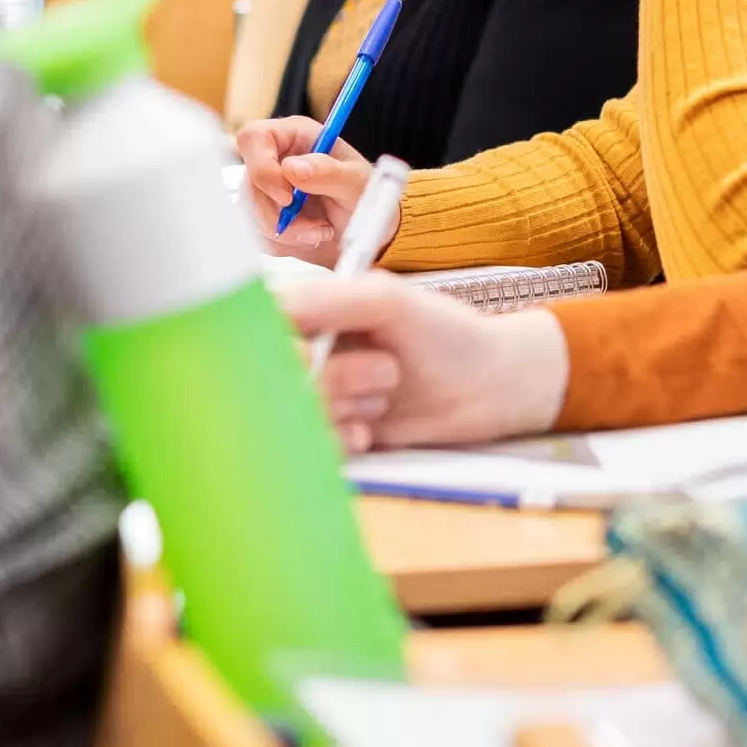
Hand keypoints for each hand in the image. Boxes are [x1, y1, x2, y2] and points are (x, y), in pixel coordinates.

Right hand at [234, 117, 377, 258]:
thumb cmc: (367, 197)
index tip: (287, 198)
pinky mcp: (265, 217)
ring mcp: (267, 190)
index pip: (255, 138)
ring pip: (251, 215)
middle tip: (316, 228)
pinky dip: (286, 244)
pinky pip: (259, 236)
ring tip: (322, 232)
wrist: (370, 234)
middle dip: (279, 214)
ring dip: (288, 232)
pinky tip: (311, 238)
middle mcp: (275, 159)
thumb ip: (328, 172)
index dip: (262, 168)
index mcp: (295, 136)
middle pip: (249, 184)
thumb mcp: (357, 182)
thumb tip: (291, 168)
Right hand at [274, 272, 568, 451]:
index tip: (309, 353)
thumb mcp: (394, 302)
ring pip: (290, 414)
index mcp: (310, 312)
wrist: (488, 388)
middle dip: (328, 380)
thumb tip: (280, 308)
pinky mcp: (331, 434)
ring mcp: (318, 395)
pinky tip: (369, 432)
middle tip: (385, 371)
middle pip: (272, 376)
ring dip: (339, 409)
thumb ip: (337, 301)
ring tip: (386, 393)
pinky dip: (337, 442)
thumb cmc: (447, 335)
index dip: (276, 345)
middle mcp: (307, 352)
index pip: (257, 326)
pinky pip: (308, 446)